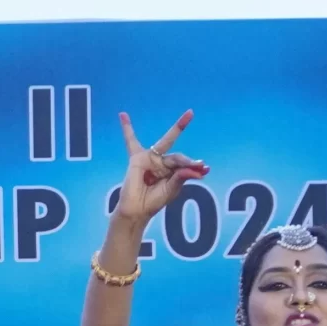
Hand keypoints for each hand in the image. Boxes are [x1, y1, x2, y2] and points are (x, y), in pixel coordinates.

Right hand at [111, 111, 208, 225]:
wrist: (136, 210)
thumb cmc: (153, 201)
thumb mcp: (171, 189)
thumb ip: (181, 177)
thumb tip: (196, 168)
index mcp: (172, 171)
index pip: (184, 164)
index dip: (193, 166)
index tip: (204, 168)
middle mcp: (162, 163)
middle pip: (178, 155)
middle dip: (189, 150)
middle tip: (193, 123)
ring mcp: (150, 159)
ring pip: (165, 145)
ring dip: (177, 129)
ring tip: (188, 116)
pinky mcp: (137, 158)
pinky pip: (130, 140)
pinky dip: (127, 128)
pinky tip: (122, 115)